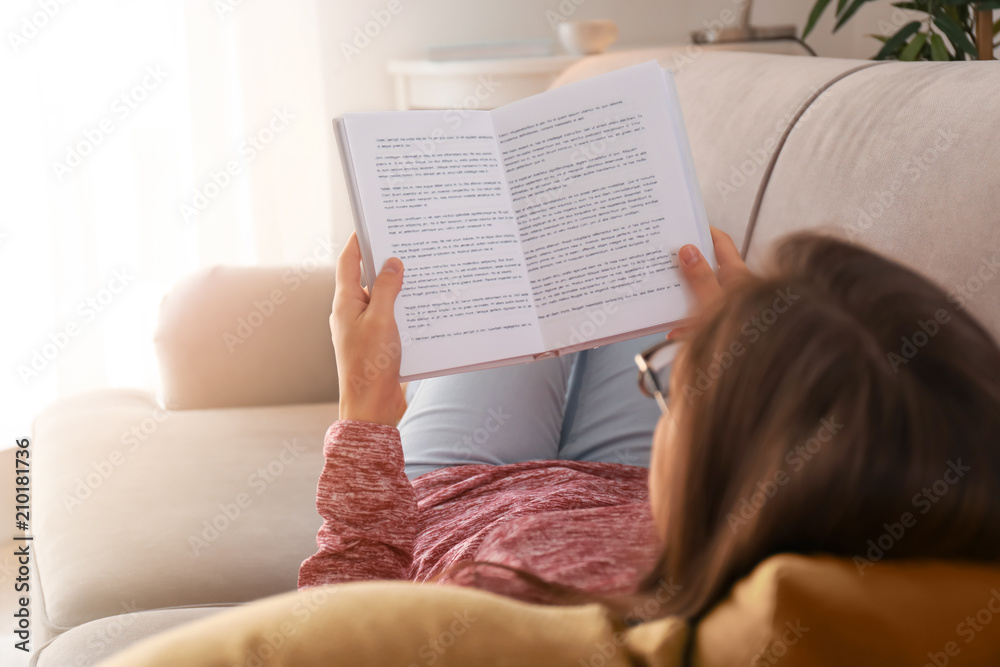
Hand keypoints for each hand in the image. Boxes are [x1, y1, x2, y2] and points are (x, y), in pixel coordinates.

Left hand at [332, 233, 405, 425]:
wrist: (371, 409)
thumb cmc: (371, 366)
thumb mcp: (382, 321)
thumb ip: (387, 289)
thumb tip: (392, 263)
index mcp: (345, 303)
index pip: (349, 262)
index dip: (360, 241)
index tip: (373, 222)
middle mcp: (352, 314)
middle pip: (368, 279)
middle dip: (386, 262)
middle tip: (407, 244)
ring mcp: (365, 330)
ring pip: (383, 299)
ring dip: (400, 288)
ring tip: (422, 272)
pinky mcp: (379, 345)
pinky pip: (393, 319)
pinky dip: (406, 310)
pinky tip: (426, 307)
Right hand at [669, 226, 750, 338]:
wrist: (760, 374)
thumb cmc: (745, 336)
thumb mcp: (715, 303)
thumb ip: (701, 278)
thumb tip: (688, 249)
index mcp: (737, 277)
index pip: (721, 244)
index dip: (706, 231)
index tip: (686, 224)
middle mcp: (733, 290)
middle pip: (707, 269)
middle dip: (685, 263)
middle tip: (662, 256)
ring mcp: (726, 310)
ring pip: (699, 295)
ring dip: (682, 295)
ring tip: (659, 291)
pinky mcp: (719, 330)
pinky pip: (698, 321)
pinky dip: (684, 324)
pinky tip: (672, 331)